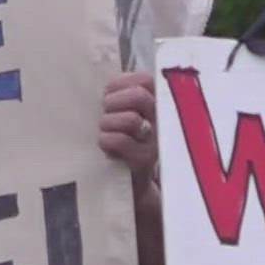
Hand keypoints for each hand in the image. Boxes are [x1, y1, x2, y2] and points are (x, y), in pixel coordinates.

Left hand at [98, 72, 158, 194]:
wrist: (132, 184)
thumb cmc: (124, 143)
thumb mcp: (124, 115)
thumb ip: (119, 96)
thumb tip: (103, 86)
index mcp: (156, 103)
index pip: (146, 80)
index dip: (121, 82)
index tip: (107, 92)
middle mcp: (161, 120)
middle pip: (140, 96)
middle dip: (114, 101)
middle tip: (104, 112)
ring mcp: (154, 141)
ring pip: (131, 119)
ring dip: (108, 122)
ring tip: (103, 129)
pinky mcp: (144, 160)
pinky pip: (122, 141)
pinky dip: (106, 139)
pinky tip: (104, 144)